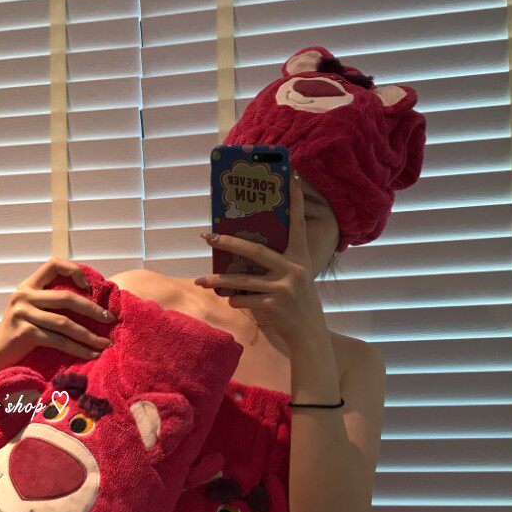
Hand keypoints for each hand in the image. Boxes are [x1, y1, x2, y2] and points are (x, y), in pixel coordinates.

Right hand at [0, 257, 117, 379]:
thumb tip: (90, 298)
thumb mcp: (32, 310)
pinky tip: (91, 354)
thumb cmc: (21, 333)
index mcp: (28, 286)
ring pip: (64, 323)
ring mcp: (22, 313)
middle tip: (110, 319)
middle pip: (66, 297)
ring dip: (89, 335)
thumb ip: (50, 300)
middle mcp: (23, 295)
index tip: (90, 286)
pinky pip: (58, 341)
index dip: (74, 270)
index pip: (53, 264)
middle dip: (92, 309)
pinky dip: (77, 349)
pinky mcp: (24, 332)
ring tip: (105, 343)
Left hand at [194, 173, 328, 348]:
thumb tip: (243, 250)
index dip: (296, 201)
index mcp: (300, 257)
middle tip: (208, 236)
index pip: (298, 224)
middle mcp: (293, 269)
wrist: (309, 335)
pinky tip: (233, 302)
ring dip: (218, 282)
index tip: (290, 177)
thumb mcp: (296, 277)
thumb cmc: (299, 302)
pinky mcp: (272, 306)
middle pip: (255, 250)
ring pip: (241, 281)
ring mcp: (283, 288)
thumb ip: (279, 263)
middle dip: (228, 243)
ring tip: (201, 281)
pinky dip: (234, 301)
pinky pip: (243, 300)